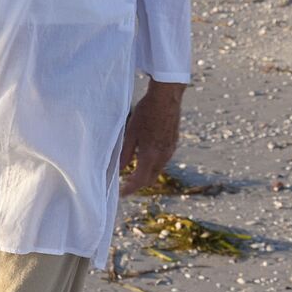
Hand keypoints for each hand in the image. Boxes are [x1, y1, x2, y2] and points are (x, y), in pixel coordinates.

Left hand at [116, 80, 185, 194]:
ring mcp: (170, 151)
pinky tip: (144, 159)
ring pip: (157, 171)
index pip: (140, 181)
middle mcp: (163, 156)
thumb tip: (118, 170)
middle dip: (138, 185)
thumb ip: (125, 154)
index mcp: (151, 155)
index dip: (129, 189)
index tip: (121, 193)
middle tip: (125, 185)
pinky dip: (152, 165)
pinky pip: (163, 161)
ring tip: (132, 173)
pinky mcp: (173, 144)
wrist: (166, 98)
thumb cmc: (146, 113)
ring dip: (145, 175)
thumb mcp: (130, 133)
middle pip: (150, 179)